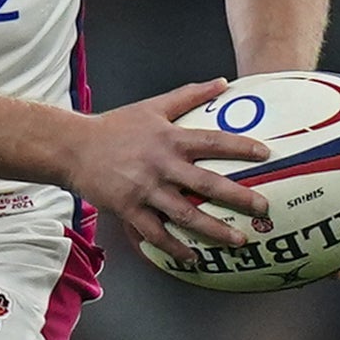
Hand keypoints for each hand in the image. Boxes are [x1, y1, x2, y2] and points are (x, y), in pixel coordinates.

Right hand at [65, 79, 271, 257]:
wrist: (73, 147)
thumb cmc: (115, 126)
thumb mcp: (152, 106)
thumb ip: (189, 96)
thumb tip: (222, 83)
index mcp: (169, 139)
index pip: (213, 141)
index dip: (241, 147)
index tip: (266, 155)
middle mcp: (161, 165)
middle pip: (206, 184)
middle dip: (238, 198)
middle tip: (263, 209)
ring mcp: (145, 190)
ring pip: (184, 214)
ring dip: (213, 230)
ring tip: (237, 241)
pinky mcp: (128, 209)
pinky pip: (155, 233)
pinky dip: (174, 247)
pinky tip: (192, 257)